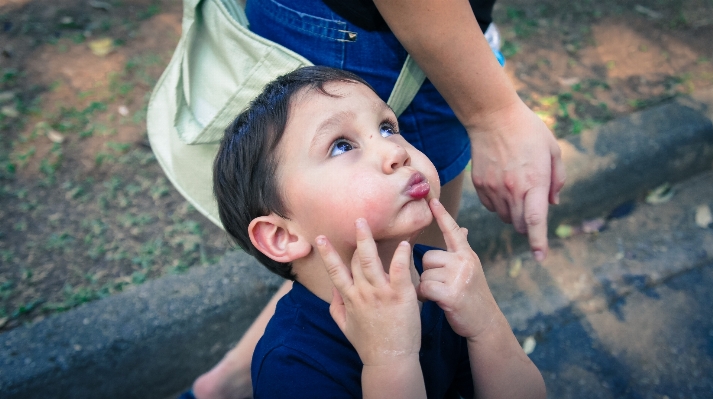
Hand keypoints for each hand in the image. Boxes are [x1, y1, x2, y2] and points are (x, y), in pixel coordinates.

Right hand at [316, 219, 420, 365]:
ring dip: (368, 240)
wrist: (388, 359)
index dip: (327, 253)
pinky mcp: (400, 295)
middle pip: (356, 260)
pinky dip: (400, 256)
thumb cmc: (368, 344)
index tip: (321, 237)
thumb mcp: (344, 326)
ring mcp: (381, 293)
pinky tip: (404, 243)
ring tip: (366, 223)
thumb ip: (336, 307)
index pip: (335, 271)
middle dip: (355, 239)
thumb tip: (333, 291)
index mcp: (350, 298)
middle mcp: (363, 292)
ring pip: (371, 261)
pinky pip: (398, 271)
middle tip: (357, 219)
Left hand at [417, 199, 498, 338]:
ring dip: (426, 286)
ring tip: (439, 295)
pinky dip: (424, 296)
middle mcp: (464, 262)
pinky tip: (433, 301)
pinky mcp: (451, 294)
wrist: (485, 322)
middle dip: (428, 272)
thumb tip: (462, 228)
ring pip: (424, 274)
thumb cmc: (473, 295)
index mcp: (467, 254)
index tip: (432, 200)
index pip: (452, 230)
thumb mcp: (471, 268)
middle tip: (440, 285)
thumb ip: (462, 249)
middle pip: (428, 256)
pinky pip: (425, 287)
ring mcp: (459, 278)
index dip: (442, 215)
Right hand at [468, 100, 565, 260]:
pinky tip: (502, 186)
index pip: (535, 221)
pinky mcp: (480, 184)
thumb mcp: (553, 150)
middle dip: (528, 225)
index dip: (539, 242)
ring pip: (504, 217)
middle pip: (519, 225)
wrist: (492, 116)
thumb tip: (552, 202)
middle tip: (533, 207)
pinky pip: (491, 206)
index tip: (540, 258)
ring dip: (513, 214)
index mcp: (533, 182)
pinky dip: (499, 204)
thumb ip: (557, 179)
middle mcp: (512, 189)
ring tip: (517, 190)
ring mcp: (493, 188)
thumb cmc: (527, 130)